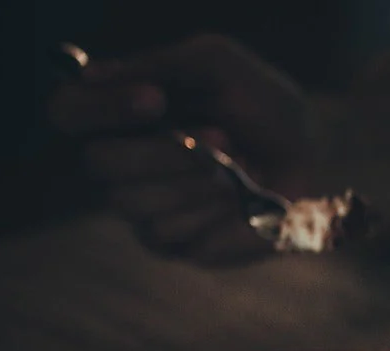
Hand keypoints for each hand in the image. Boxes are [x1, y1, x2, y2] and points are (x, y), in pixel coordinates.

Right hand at [47, 35, 313, 263]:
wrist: (319, 159)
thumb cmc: (266, 107)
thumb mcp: (219, 66)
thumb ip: (158, 65)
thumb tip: (87, 73)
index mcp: (122, 114)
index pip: (70, 111)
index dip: (100, 107)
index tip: (155, 99)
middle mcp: (123, 163)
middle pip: (101, 164)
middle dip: (164, 152)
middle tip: (222, 136)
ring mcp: (146, 209)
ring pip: (134, 204)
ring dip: (197, 181)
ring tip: (243, 165)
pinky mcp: (176, 246)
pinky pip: (171, 234)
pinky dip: (213, 214)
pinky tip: (242, 199)